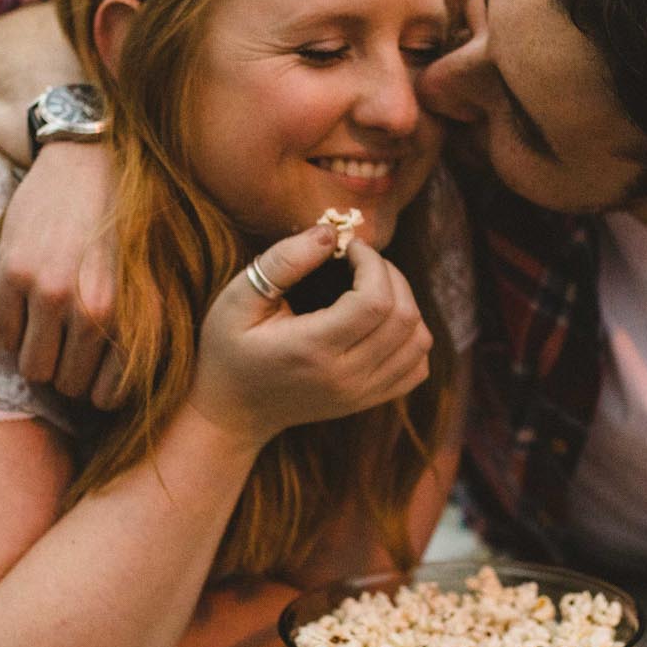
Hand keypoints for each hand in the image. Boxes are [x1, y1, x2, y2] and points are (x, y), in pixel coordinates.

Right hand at [0, 141, 124, 406]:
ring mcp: (51, 292)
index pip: (107, 397)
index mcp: (135, 317)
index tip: (93, 372)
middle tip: (67, 347)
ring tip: (47, 330)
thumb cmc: (129, 225)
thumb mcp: (154, 281)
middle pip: (67, 385)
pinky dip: (12, 332)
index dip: (96, 390)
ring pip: (31, 368)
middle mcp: (95, 310)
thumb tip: (117, 393)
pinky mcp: (14, 273)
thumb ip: (141, 336)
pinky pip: (3, 335)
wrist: (91, 159)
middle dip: (66, 373)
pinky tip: (27, 307)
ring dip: (37, 357)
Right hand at [190, 226, 433, 445]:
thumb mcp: (237, 299)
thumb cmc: (228, 349)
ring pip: (418, 341)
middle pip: (403, 317)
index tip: (351, 247)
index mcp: (312, 349)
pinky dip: (410, 337)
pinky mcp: (368, 401)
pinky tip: (382, 322)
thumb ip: (283, 262)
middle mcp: (345, 377)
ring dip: (406, 302)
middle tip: (362, 261)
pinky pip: (417, 367)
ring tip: (373, 287)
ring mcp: (361, 394)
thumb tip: (329, 234)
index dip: (373, 263)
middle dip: (391, 275)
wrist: (232, 412)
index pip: (374, 301)